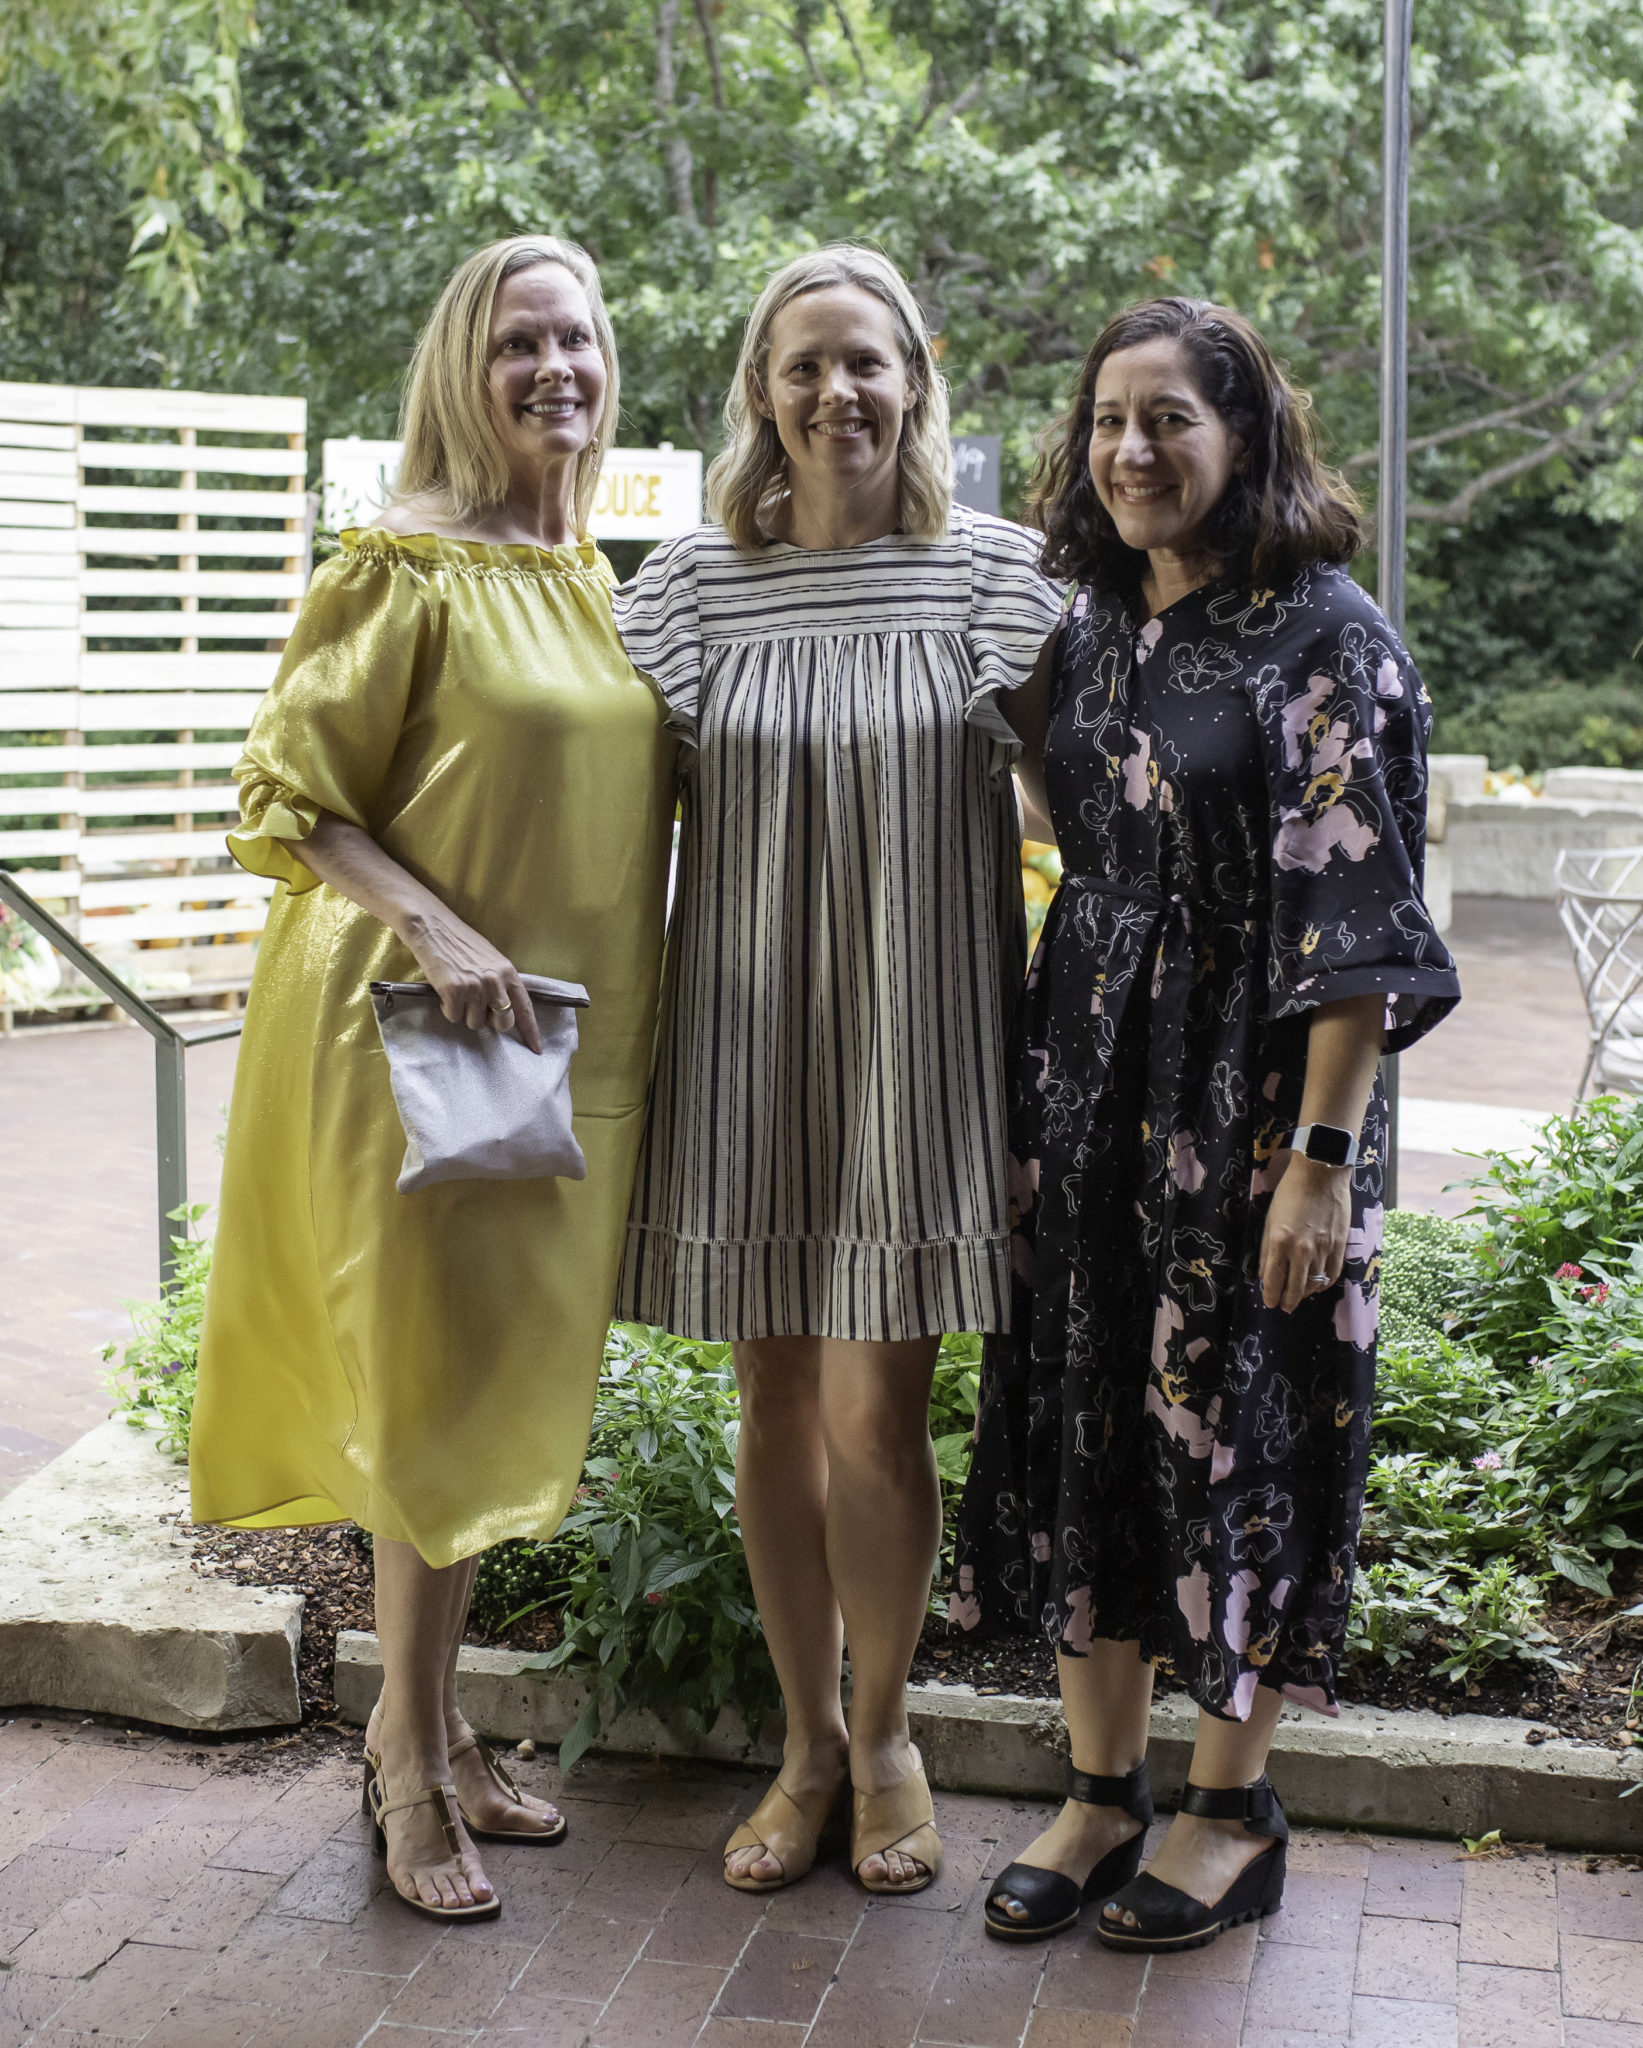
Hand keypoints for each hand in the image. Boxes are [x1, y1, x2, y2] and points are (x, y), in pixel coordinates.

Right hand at [402, 910, 541, 1053]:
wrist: (434, 928)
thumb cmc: (462, 944)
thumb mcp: (491, 960)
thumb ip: (501, 983)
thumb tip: (504, 1009)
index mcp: (508, 973)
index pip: (525, 1008)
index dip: (531, 1031)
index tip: (537, 1048)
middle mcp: (495, 982)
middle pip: (503, 1023)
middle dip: (491, 1022)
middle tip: (478, 1009)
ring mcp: (475, 988)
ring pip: (476, 1023)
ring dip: (466, 1013)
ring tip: (458, 993)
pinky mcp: (454, 993)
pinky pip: (454, 1017)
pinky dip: (448, 1009)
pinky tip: (446, 992)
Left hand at [1258, 1151, 1348, 1313]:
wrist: (1321, 1172)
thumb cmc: (1291, 1192)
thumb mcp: (1271, 1219)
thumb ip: (1268, 1249)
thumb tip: (1265, 1274)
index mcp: (1280, 1241)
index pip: (1274, 1280)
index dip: (1271, 1296)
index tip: (1270, 1302)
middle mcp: (1302, 1249)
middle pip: (1295, 1288)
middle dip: (1288, 1301)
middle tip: (1284, 1307)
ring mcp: (1323, 1248)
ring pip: (1314, 1283)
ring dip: (1305, 1293)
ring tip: (1299, 1295)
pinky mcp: (1340, 1245)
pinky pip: (1332, 1274)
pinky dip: (1324, 1284)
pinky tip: (1317, 1284)